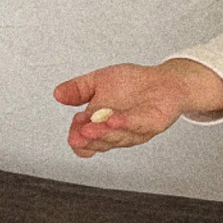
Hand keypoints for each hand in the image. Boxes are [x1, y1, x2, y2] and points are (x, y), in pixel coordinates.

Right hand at [53, 63, 191, 158]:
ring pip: (117, 137)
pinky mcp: (152, 124)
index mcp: (99, 126)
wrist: (164, 80)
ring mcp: (134, 131)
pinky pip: (137, 126)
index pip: (84, 140)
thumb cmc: (132, 84)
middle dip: (88, 138)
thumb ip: (79, 89)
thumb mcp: (99, 81)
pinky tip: (114, 119)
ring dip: (103, 133)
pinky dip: (125, 124)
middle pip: (99, 142)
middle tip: (78, 134)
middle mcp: (116, 133)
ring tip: (90, 128)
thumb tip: (57, 93)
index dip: (77, 135)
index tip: (75, 122)